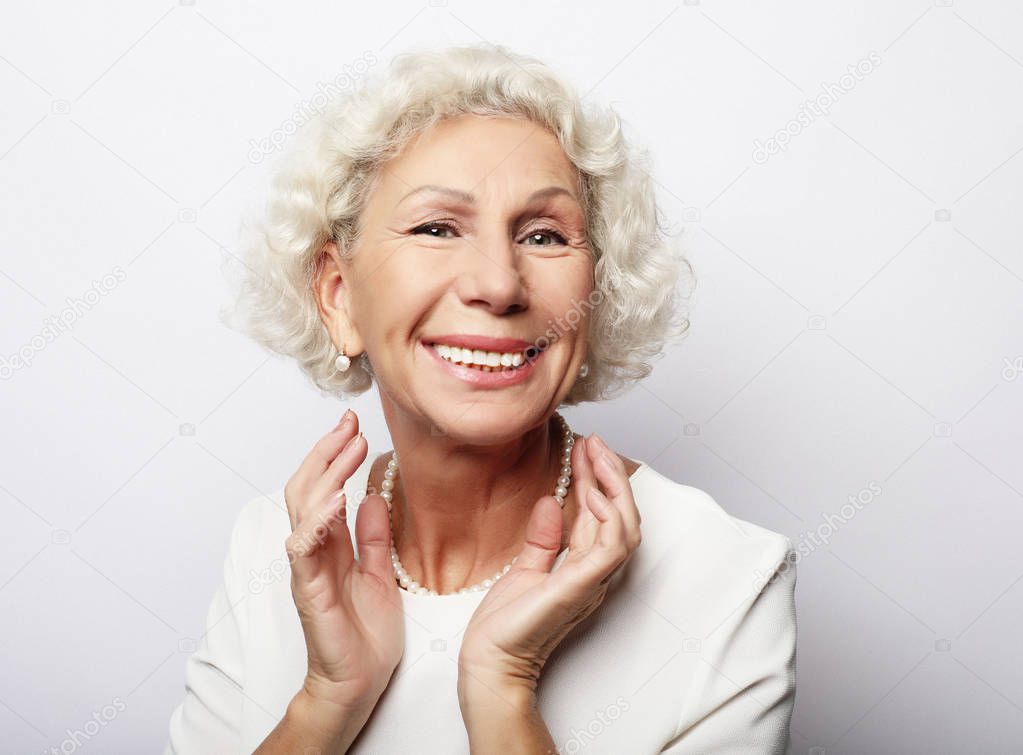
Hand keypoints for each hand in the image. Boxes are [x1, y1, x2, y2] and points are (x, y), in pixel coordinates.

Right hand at [284, 409, 403, 713]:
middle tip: (348, 424)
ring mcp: (308, 569)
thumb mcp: (380, 574)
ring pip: (302, 511)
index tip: (355, 427)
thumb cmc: (366, 636)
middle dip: (326, 453)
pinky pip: (305, 550)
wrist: (358, 683)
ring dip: (324, 475)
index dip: (335, 456)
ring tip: (346, 448)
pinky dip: (317, 522)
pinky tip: (335, 501)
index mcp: (331, 545)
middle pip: (307, 488)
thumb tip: (375, 496)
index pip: (325, 488)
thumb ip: (374, 537)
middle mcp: (314, 551)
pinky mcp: (310, 591)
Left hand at [457, 433, 641, 696]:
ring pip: (625, 527)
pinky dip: (608, 518)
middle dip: (610, 474)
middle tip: (595, 442)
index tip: (585, 448)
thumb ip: (543, 539)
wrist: (490, 661)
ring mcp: (592, 581)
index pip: (601, 516)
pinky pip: (612, 547)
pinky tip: (592, 493)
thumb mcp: (525, 570)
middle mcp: (595, 574)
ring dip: (613, 487)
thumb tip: (551, 502)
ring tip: (596, 455)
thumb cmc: (505, 626)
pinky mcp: (581, 586)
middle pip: (619, 516)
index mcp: (583, 569)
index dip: (597, 480)